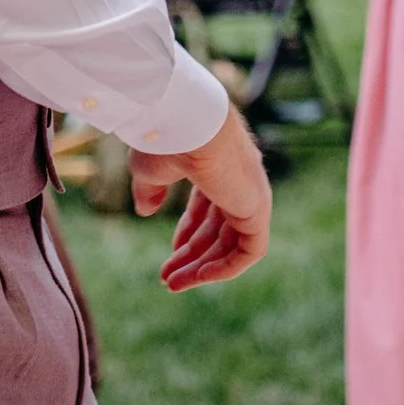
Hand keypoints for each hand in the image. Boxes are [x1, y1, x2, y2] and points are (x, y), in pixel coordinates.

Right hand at [130, 110, 272, 290]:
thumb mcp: (150, 168)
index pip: (209, 207)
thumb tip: (146, 210)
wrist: (183, 120)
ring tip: (173, 284)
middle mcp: (239, 180)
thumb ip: (150, 190)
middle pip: (219, 228)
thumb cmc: (165, 137)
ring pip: (233, 244)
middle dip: (193, 255)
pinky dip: (226, 268)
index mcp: (217, 164)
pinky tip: (197, 278)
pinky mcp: (258, 208)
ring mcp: (250, 193)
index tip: (170, 253)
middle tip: (167, 278)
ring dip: (203, 268)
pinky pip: (250, 250)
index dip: (189, 234)